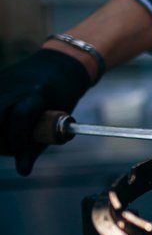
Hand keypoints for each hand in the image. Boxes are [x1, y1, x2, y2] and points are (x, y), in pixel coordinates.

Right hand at [0, 49, 93, 174]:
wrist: (60, 63)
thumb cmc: (62, 97)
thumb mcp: (59, 119)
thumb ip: (38, 146)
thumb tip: (23, 171)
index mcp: (39, 92)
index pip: (20, 117)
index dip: (18, 140)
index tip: (21, 150)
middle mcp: (17, 85)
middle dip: (1, 141)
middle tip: (9, 147)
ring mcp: (2, 82)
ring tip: (6, 139)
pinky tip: (3, 125)